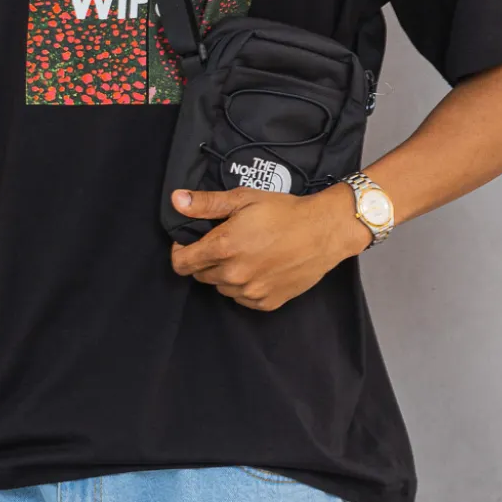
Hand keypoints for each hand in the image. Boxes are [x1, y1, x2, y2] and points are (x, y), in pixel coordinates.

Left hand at [168, 181, 369, 308]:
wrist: (324, 231)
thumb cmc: (285, 212)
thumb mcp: (244, 198)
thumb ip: (207, 203)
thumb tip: (177, 201)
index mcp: (223, 248)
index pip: (181, 263)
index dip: (181, 251)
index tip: (190, 242)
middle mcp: (233, 274)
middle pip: (201, 275)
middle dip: (206, 260)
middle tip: (227, 243)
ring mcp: (250, 291)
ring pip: (222, 288)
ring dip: (226, 274)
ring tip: (247, 254)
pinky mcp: (266, 302)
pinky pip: (243, 298)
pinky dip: (245, 286)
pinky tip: (260, 268)